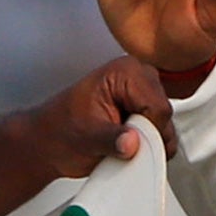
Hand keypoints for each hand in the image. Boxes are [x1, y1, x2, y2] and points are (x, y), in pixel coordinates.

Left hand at [28, 56, 177, 177]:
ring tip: (120, 143)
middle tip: (120, 142)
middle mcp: (139, 76)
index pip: (157, 106)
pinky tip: (127, 144)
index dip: (146, 131)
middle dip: (147, 136)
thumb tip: (132, 143)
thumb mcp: (86, 137)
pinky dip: (148, 145)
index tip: (127, 141)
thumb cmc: (60, 131)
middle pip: (164, 115)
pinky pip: (161, 132)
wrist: (49, 141)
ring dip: (147, 142)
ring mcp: (143, 93)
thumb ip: (111, 139)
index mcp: (125, 71)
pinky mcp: (145, 110)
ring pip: (166, 125)